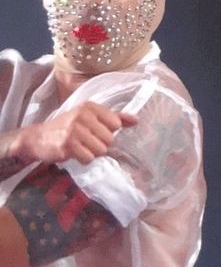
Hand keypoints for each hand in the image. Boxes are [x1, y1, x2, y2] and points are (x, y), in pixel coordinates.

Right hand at [17, 103, 136, 166]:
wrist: (37, 137)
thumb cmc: (67, 127)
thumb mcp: (90, 118)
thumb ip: (114, 118)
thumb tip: (136, 120)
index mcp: (90, 107)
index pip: (116, 123)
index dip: (108, 132)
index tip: (95, 131)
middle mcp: (83, 115)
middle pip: (110, 139)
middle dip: (100, 144)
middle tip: (85, 141)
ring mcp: (75, 130)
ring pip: (101, 150)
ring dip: (91, 153)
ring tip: (80, 147)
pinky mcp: (68, 145)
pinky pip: (89, 158)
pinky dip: (83, 159)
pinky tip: (74, 153)